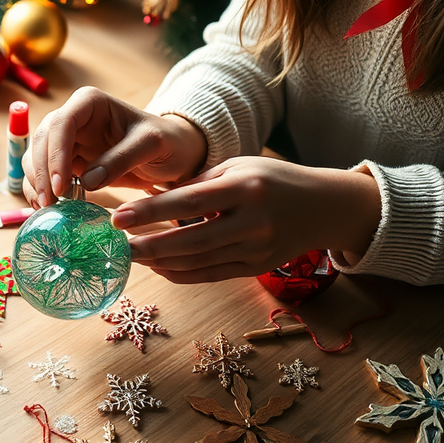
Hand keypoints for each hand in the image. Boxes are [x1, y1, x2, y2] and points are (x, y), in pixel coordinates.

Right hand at [21, 86, 207, 207]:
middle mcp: (72, 117)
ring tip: (47, 208)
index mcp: (90, 103)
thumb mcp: (151, 145)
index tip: (61, 186)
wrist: (171, 153)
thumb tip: (87, 181)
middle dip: (41, 173)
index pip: (61, 124)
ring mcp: (67, 140)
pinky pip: (44, 174)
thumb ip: (121, 159)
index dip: (56, 154)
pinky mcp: (66, 161)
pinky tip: (46, 208)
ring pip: (36, 157)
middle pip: (42, 141)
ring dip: (36, 183)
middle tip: (49, 204)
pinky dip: (40, 190)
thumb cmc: (166, 142)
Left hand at [112, 156, 381, 283]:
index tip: (118, 218)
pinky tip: (159, 267)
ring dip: (161, 262)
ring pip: (198, 261)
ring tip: (132, 256)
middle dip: (149, 245)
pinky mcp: (256, 267)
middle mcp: (253, 221)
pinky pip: (211, 274)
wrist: (326, 207)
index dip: (150, 212)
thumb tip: (154, 200)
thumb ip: (199, 184)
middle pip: (190, 239)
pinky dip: (181, 273)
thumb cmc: (274, 180)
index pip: (188, 202)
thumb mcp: (240, 168)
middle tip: (117, 246)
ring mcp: (256, 248)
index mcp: (246, 187)